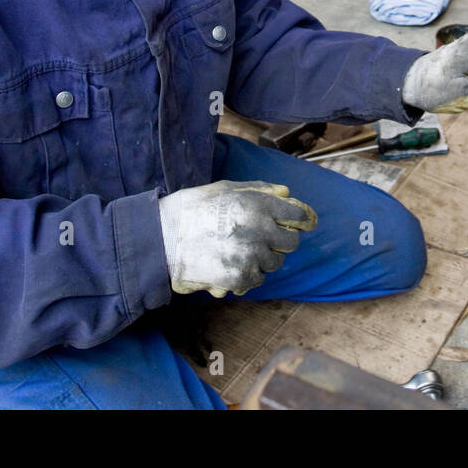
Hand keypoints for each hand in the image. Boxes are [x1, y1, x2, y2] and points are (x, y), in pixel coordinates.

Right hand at [158, 180, 317, 297]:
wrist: (162, 238)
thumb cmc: (193, 208)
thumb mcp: (227, 189)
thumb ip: (261, 190)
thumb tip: (287, 193)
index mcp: (258, 204)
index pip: (298, 215)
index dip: (302, 219)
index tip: (304, 223)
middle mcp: (259, 230)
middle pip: (291, 242)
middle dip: (280, 240)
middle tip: (262, 238)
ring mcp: (250, 256)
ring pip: (274, 263)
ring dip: (263, 258)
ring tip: (238, 249)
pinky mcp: (240, 277)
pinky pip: (257, 278)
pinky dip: (248, 274)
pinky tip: (230, 263)